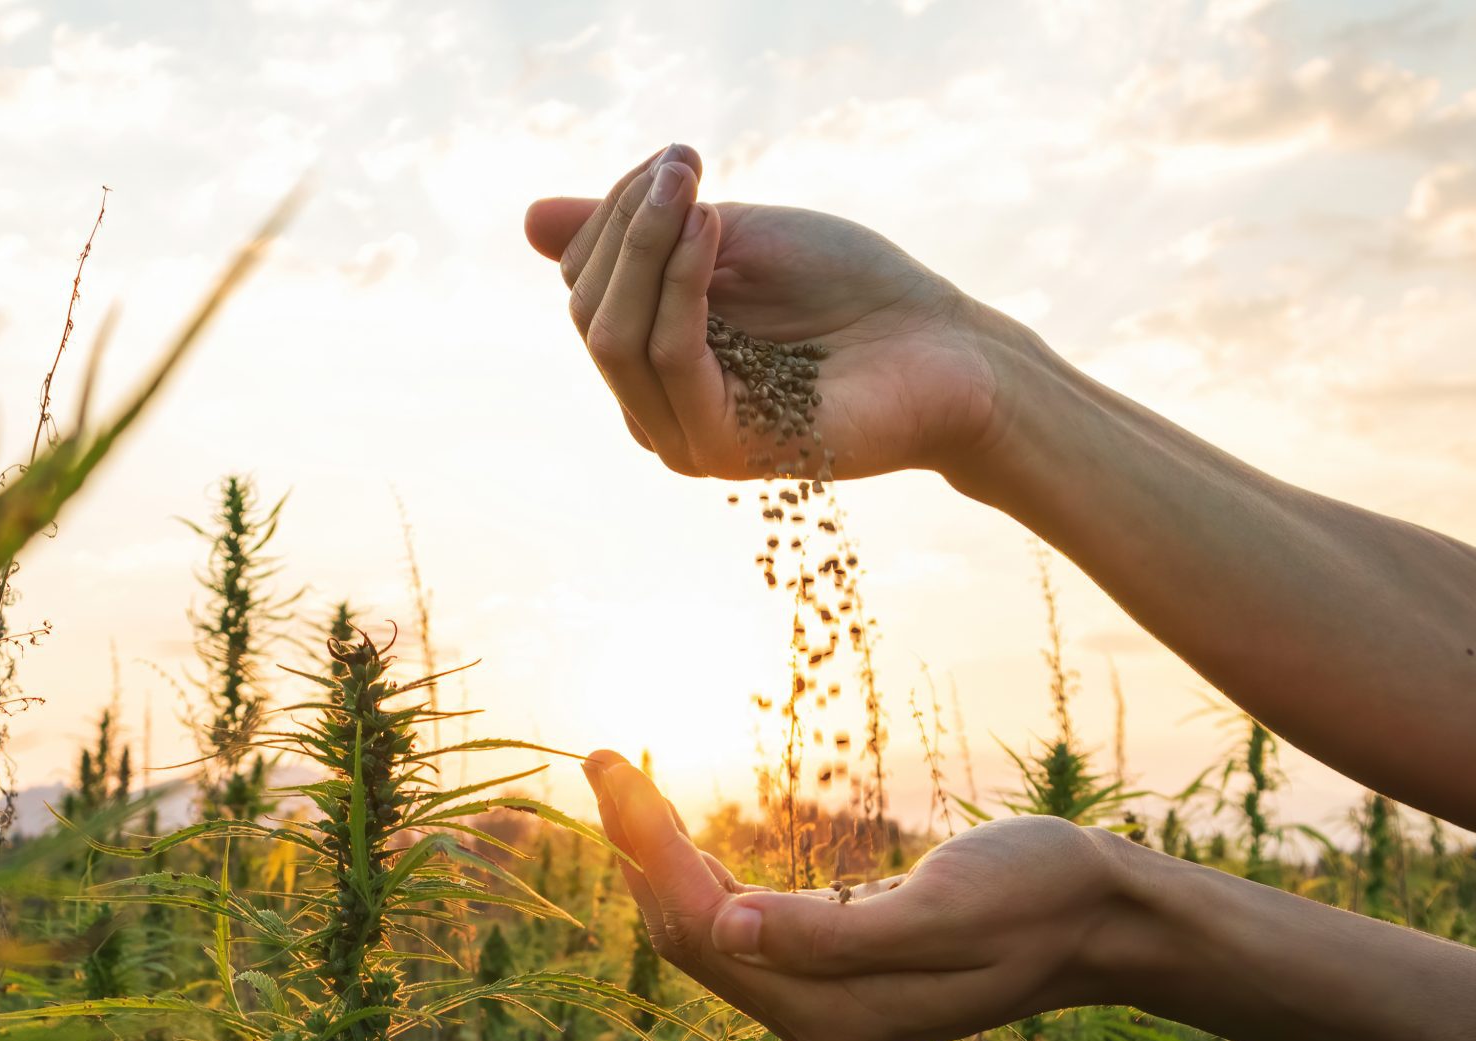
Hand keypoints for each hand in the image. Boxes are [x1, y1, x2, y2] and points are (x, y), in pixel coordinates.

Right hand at [527, 147, 1004, 480]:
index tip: (678, 158)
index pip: (586, 282)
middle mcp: (654, 406)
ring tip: (697, 189)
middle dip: (626, 223)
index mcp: (652, 357)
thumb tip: (529, 219)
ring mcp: (681, 435)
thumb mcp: (731, 238)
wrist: (945, 349)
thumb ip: (642, 233)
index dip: (616, 211)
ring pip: (614, 334)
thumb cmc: (851, 291)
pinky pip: (670, 357)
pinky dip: (680, 285)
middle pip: (588, 308)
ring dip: (647, 245)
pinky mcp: (719, 448)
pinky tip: (712, 231)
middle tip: (686, 162)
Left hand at [584, 751, 1138, 1040]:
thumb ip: (835, 933)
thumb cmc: (1043, 897)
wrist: (1108, 920)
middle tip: (599, 760)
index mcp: (834, 1013)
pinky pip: (744, 930)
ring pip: (710, 932)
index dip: (647, 850)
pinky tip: (678, 834)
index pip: (702, 930)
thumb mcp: (947, 909)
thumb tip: (728, 927)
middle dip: (639, 848)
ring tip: (620, 779)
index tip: (609, 767)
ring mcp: (824, 1004)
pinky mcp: (836, 976)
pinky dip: (703, 876)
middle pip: (691, 935)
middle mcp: (816, 1022)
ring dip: (661, 860)